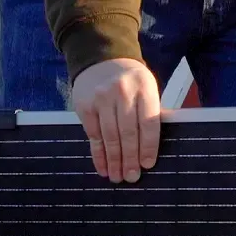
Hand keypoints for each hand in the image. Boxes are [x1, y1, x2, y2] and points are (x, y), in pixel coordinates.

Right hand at [72, 58, 161, 181]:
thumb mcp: (146, 88)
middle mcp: (122, 92)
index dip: (148, 147)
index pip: (148, 123)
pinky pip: (93, 136)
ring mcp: (102, 98)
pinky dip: (98, 154)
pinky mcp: (85, 106)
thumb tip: (150, 150)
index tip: (147, 165)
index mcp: (144, 88)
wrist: (101, 58)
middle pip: (128, 133)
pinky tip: (103, 167)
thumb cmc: (130, 80)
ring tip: (118, 177)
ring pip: (110, 137)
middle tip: (131, 177)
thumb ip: (149, 113)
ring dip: (114, 161)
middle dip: (130, 159)